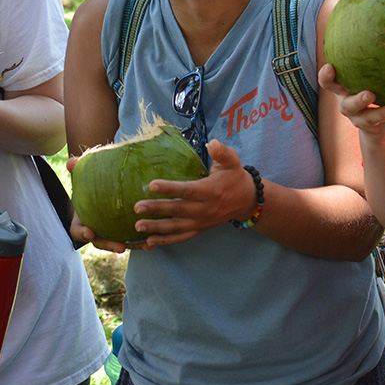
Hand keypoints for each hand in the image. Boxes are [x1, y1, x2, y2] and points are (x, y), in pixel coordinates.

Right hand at [66, 153, 151, 252]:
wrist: (101, 185)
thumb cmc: (89, 180)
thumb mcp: (82, 173)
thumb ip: (76, 168)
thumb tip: (71, 162)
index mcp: (81, 220)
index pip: (77, 230)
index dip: (82, 233)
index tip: (90, 233)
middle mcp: (94, 229)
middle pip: (99, 242)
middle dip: (110, 245)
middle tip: (121, 247)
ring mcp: (109, 233)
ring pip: (119, 243)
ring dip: (132, 246)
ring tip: (146, 246)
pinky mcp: (123, 233)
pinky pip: (132, 239)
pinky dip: (141, 242)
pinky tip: (153, 242)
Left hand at [134, 140, 255, 245]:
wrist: (247, 201)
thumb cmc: (235, 177)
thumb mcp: (233, 161)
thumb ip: (222, 152)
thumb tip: (212, 143)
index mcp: (211, 191)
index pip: (188, 191)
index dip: (170, 188)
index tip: (151, 185)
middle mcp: (205, 209)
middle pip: (178, 210)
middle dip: (156, 209)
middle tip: (137, 207)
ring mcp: (202, 222)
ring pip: (177, 227)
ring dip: (157, 228)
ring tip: (138, 226)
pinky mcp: (200, 229)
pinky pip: (182, 237)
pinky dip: (166, 241)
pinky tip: (150, 241)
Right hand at [318, 63, 384, 145]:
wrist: (380, 124)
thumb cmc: (373, 89)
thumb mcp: (366, 77)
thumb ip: (368, 62)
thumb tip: (384, 25)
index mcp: (342, 90)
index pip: (328, 82)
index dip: (326, 76)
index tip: (330, 67)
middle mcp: (347, 105)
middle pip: (347, 105)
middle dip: (358, 100)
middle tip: (369, 94)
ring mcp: (360, 120)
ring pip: (368, 119)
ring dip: (382, 112)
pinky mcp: (375, 130)